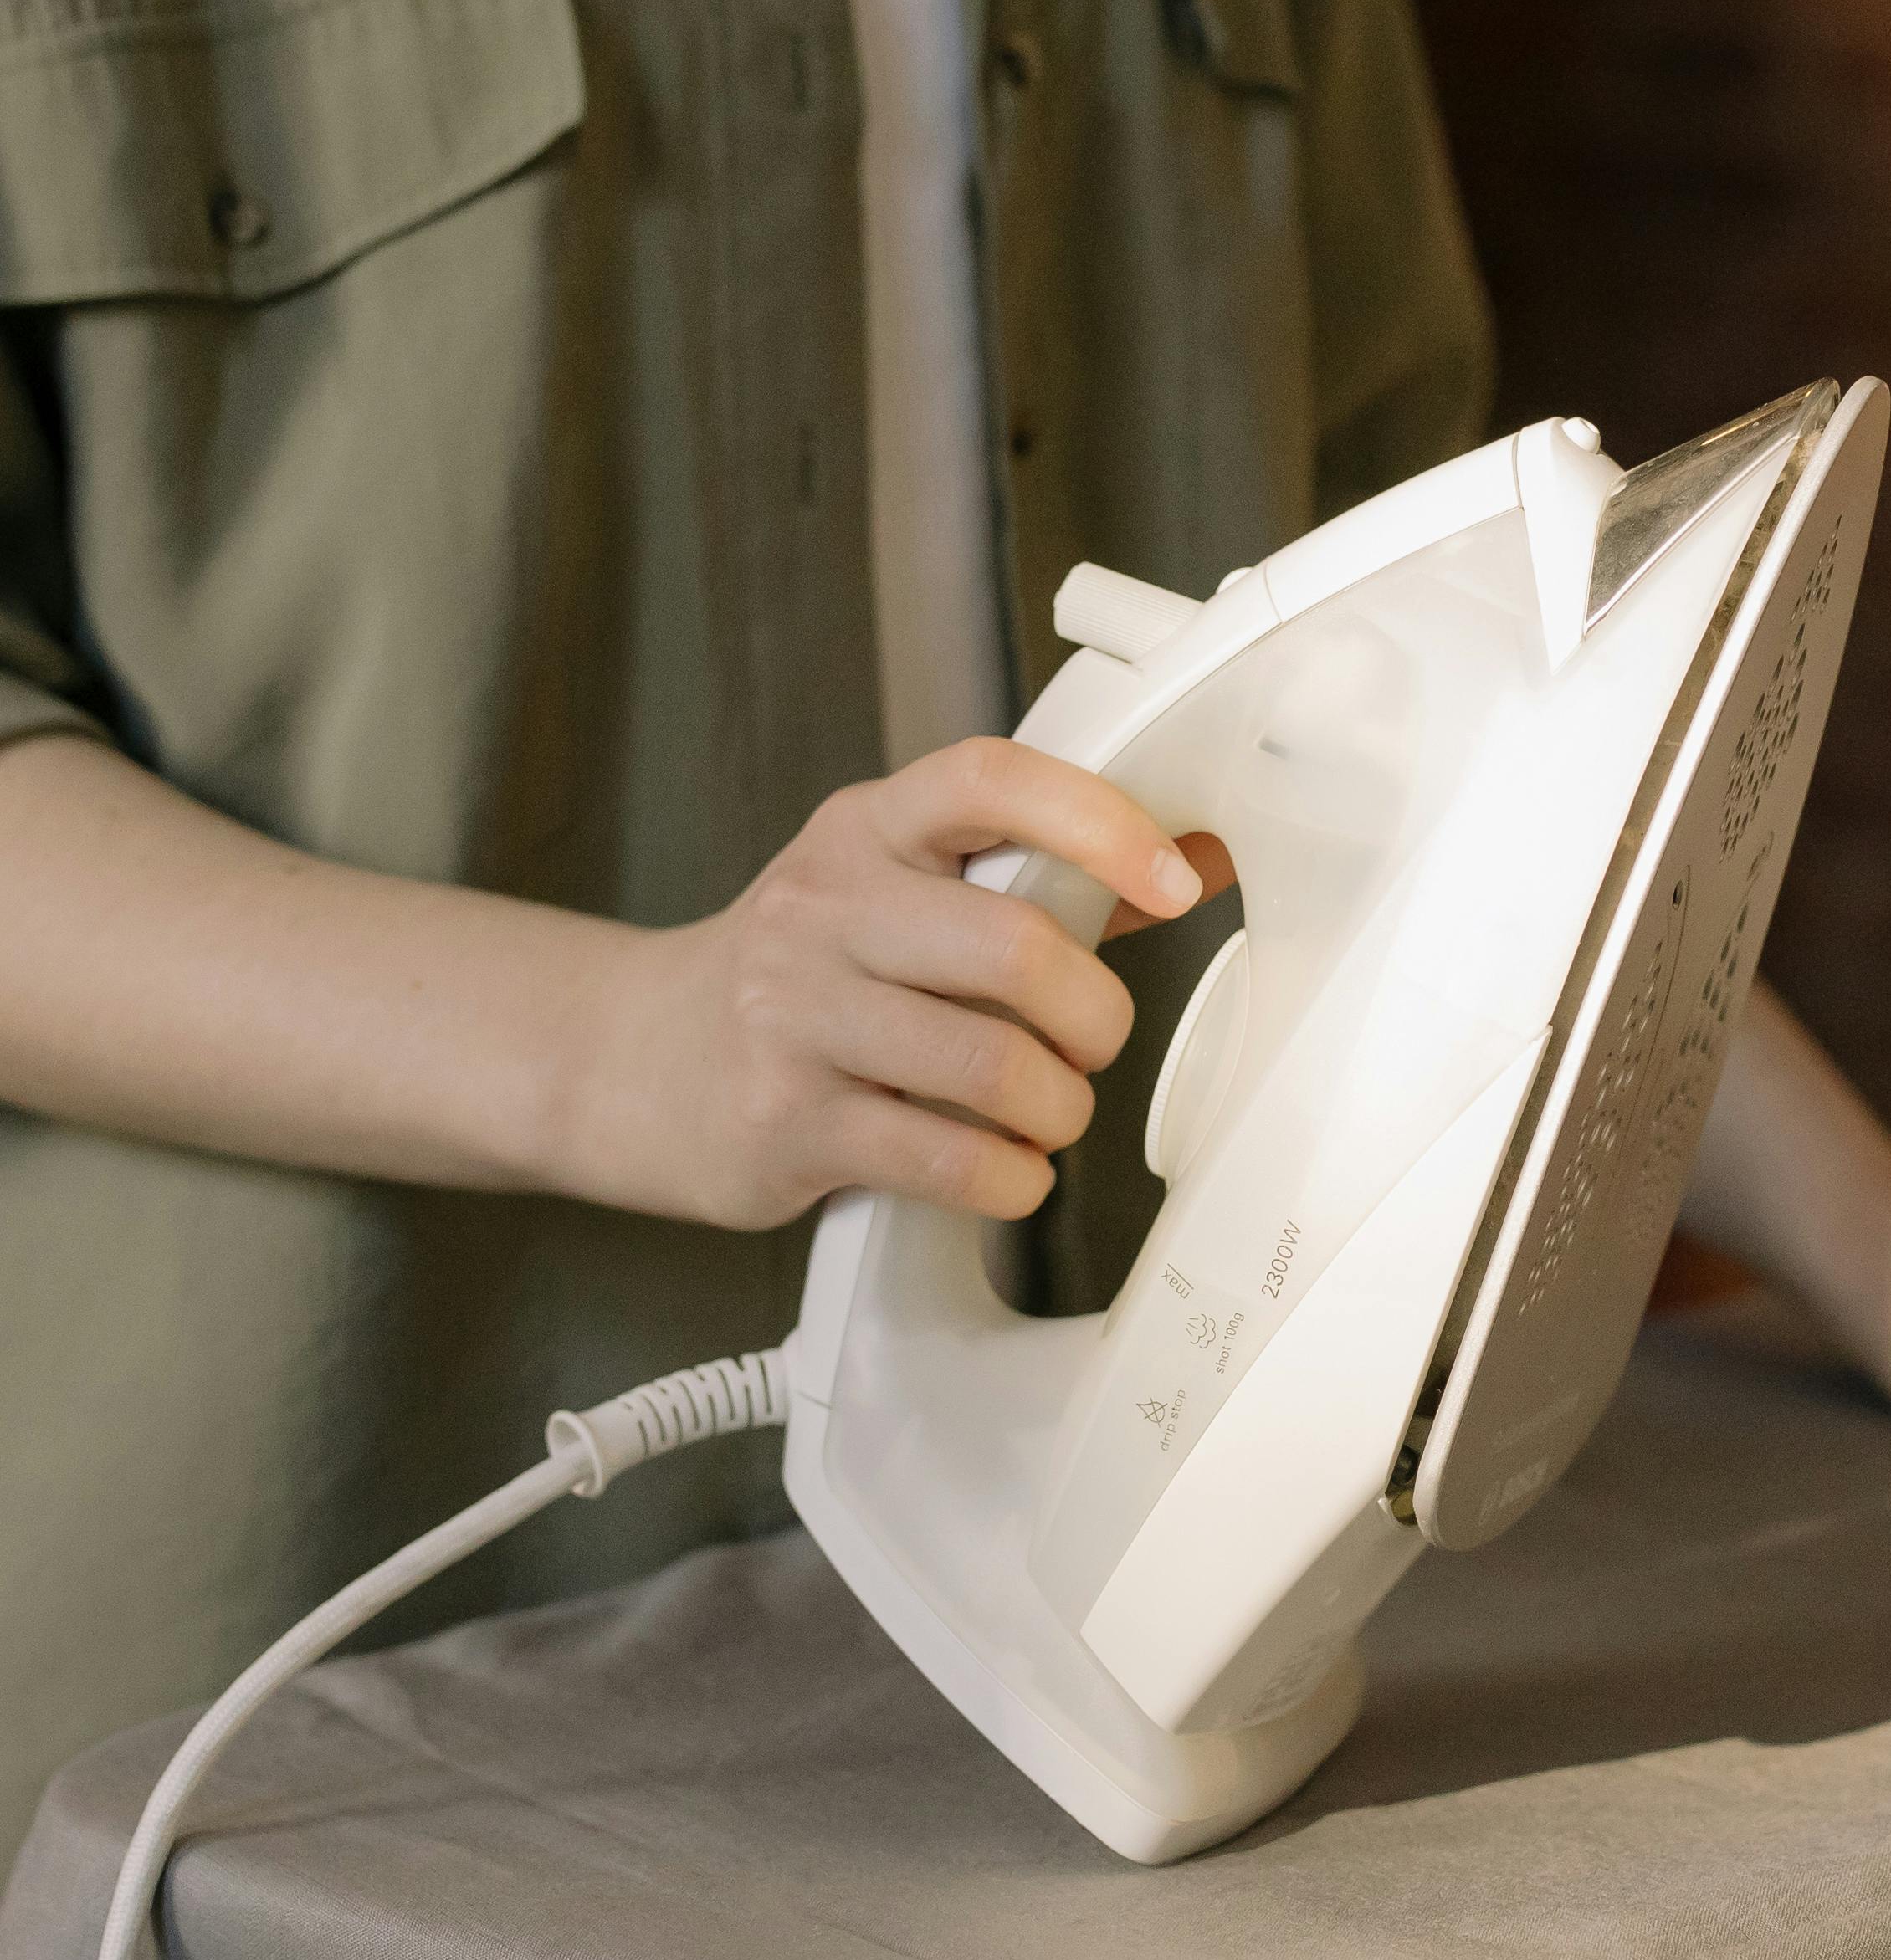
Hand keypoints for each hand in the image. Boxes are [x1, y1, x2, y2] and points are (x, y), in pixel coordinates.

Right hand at [564, 738, 1220, 1227]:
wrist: (628, 1059)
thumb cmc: (804, 974)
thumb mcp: (894, 892)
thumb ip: (1031, 880)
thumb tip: (1192, 862)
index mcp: (867, 831)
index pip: (992, 781)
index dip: (1100, 822)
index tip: (1172, 880)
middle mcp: (824, 909)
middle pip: (1014, 947)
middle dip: (1095, 1016)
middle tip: (1092, 1046)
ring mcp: (793, 1017)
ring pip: (992, 1065)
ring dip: (1058, 1108)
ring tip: (1047, 1114)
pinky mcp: (783, 1123)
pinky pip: (948, 1157)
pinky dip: (1011, 1178)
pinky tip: (1007, 1171)